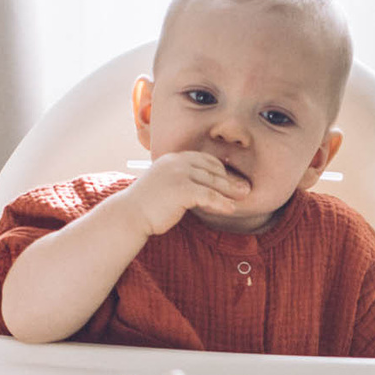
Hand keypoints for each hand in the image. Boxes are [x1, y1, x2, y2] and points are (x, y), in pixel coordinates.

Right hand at [124, 151, 250, 233]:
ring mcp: (179, 174)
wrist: (129, 215)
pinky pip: (209, 195)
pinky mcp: (182, 189)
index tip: (231, 179)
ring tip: (244, 197)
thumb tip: (201, 188)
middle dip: (230, 179)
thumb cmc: (146, 205)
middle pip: (211, 169)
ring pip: (213, 182)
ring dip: (230, 190)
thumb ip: (181, 181)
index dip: (220, 169)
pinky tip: (231, 209)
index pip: (204, 159)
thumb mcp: (164, 185)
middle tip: (245, 188)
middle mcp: (177, 162)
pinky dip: (222, 202)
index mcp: (173, 159)